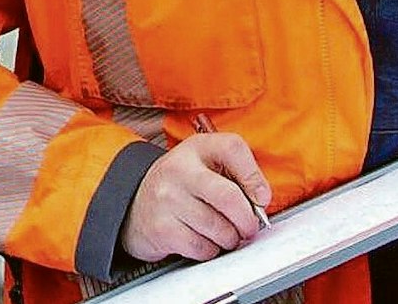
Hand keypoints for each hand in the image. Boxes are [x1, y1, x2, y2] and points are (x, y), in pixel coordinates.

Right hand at [121, 132, 271, 262]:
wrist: (136, 203)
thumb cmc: (182, 186)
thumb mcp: (205, 166)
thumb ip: (235, 175)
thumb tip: (259, 202)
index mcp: (195, 148)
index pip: (232, 148)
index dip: (254, 176)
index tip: (260, 197)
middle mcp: (178, 168)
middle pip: (230, 198)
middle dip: (248, 221)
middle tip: (248, 227)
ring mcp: (167, 198)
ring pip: (220, 230)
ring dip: (229, 239)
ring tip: (221, 232)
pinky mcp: (162, 228)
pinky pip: (204, 248)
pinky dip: (210, 250)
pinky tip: (201, 238)